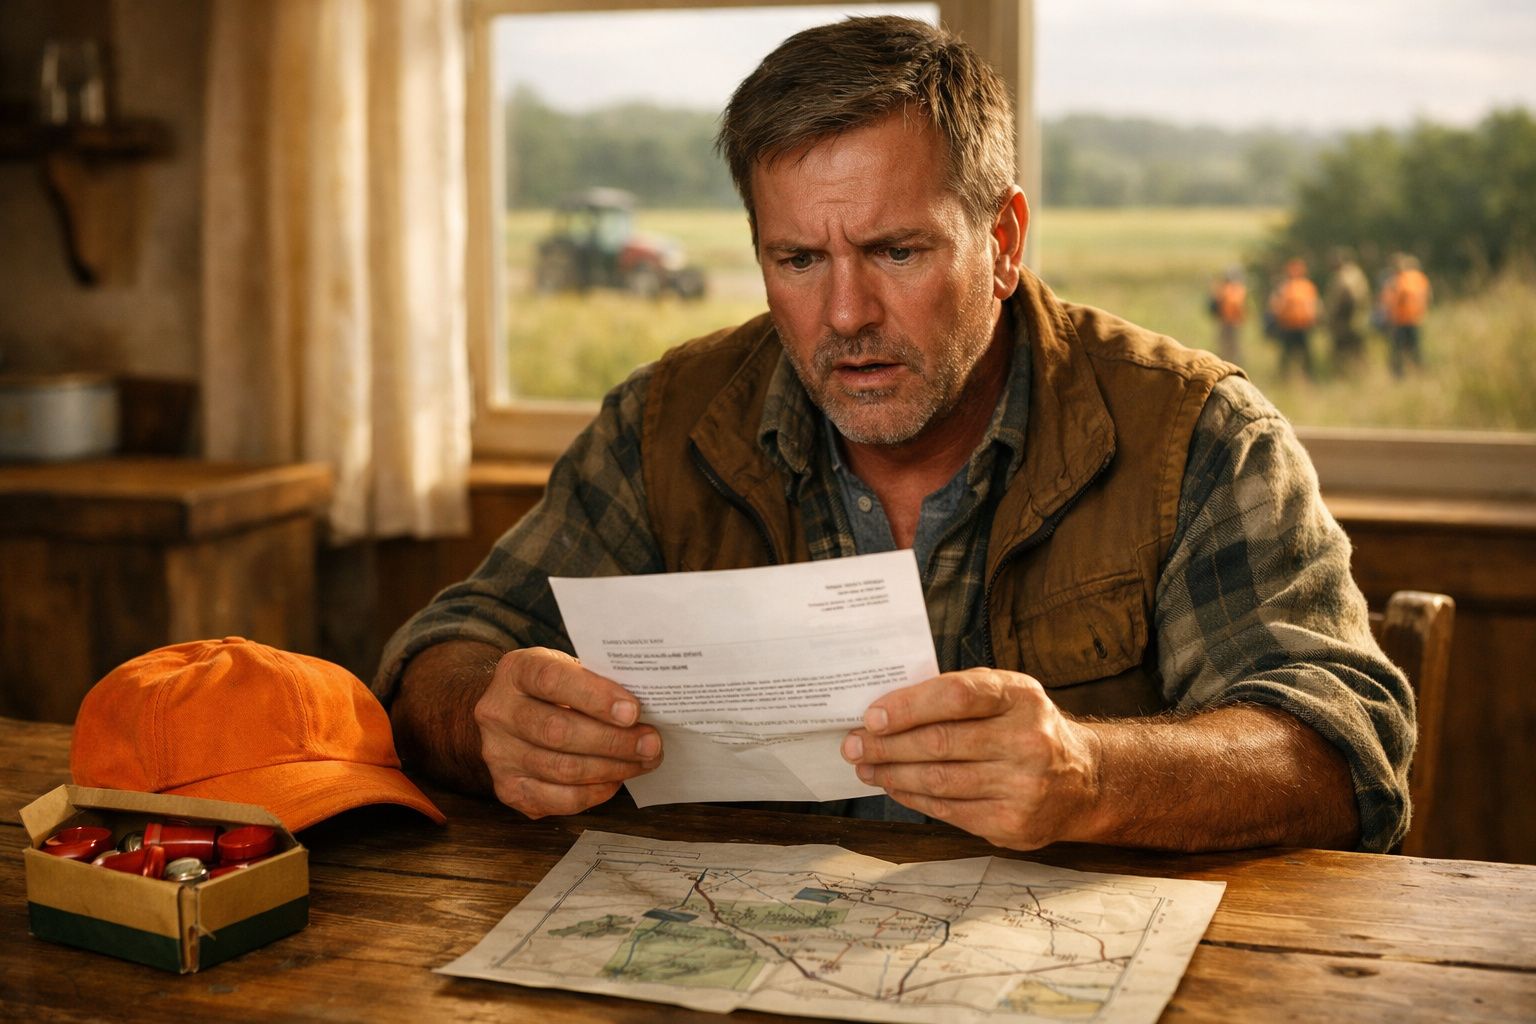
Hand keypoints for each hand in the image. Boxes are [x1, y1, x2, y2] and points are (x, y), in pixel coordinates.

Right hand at [473, 647, 661, 817]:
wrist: (509, 714)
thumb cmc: (553, 689)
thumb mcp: (568, 668)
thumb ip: (598, 680)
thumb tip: (650, 704)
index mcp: (516, 671)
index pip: (552, 681)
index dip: (595, 697)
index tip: (633, 711)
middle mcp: (498, 712)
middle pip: (557, 731)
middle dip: (613, 741)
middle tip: (651, 744)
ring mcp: (498, 754)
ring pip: (561, 769)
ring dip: (612, 768)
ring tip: (643, 761)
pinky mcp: (508, 789)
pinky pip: (558, 800)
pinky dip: (595, 793)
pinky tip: (616, 780)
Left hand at [841, 669, 1102, 849]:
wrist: (1083, 780)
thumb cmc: (1026, 727)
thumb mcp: (1005, 694)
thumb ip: (956, 695)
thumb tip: (885, 710)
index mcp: (1021, 696)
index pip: (955, 696)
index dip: (907, 707)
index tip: (870, 717)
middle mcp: (1028, 740)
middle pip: (940, 743)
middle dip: (886, 745)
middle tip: (853, 745)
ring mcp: (1023, 786)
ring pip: (939, 781)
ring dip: (892, 774)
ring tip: (866, 766)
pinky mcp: (1013, 824)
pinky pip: (948, 811)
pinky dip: (913, 798)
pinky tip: (895, 786)